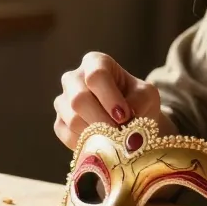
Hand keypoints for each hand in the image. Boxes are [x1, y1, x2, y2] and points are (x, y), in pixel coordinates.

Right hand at [53, 52, 173, 148]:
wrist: (132, 120)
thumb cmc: (138, 100)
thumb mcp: (146, 95)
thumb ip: (139, 102)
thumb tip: (128, 123)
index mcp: (95, 62)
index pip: (96, 75)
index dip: (110, 98)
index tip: (125, 116)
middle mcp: (74, 78)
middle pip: (79, 99)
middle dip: (102, 120)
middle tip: (120, 134)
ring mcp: (63, 100)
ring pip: (73, 119)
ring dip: (97, 134)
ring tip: (115, 140)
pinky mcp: (59, 122)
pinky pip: (68, 135)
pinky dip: (87, 143)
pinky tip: (102, 143)